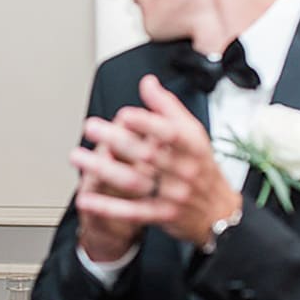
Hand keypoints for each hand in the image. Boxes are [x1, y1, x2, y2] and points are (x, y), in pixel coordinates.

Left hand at [72, 75, 239, 246]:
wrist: (220, 212)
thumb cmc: (202, 168)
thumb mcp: (194, 133)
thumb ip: (168, 107)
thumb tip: (148, 83)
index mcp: (191, 146)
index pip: (169, 132)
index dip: (147, 123)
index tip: (124, 114)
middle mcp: (184, 170)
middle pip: (147, 154)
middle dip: (117, 140)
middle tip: (91, 127)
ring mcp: (173, 195)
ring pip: (135, 181)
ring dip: (103, 170)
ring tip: (79, 157)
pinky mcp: (162, 215)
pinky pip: (132, 212)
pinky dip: (108, 206)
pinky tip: (87, 198)